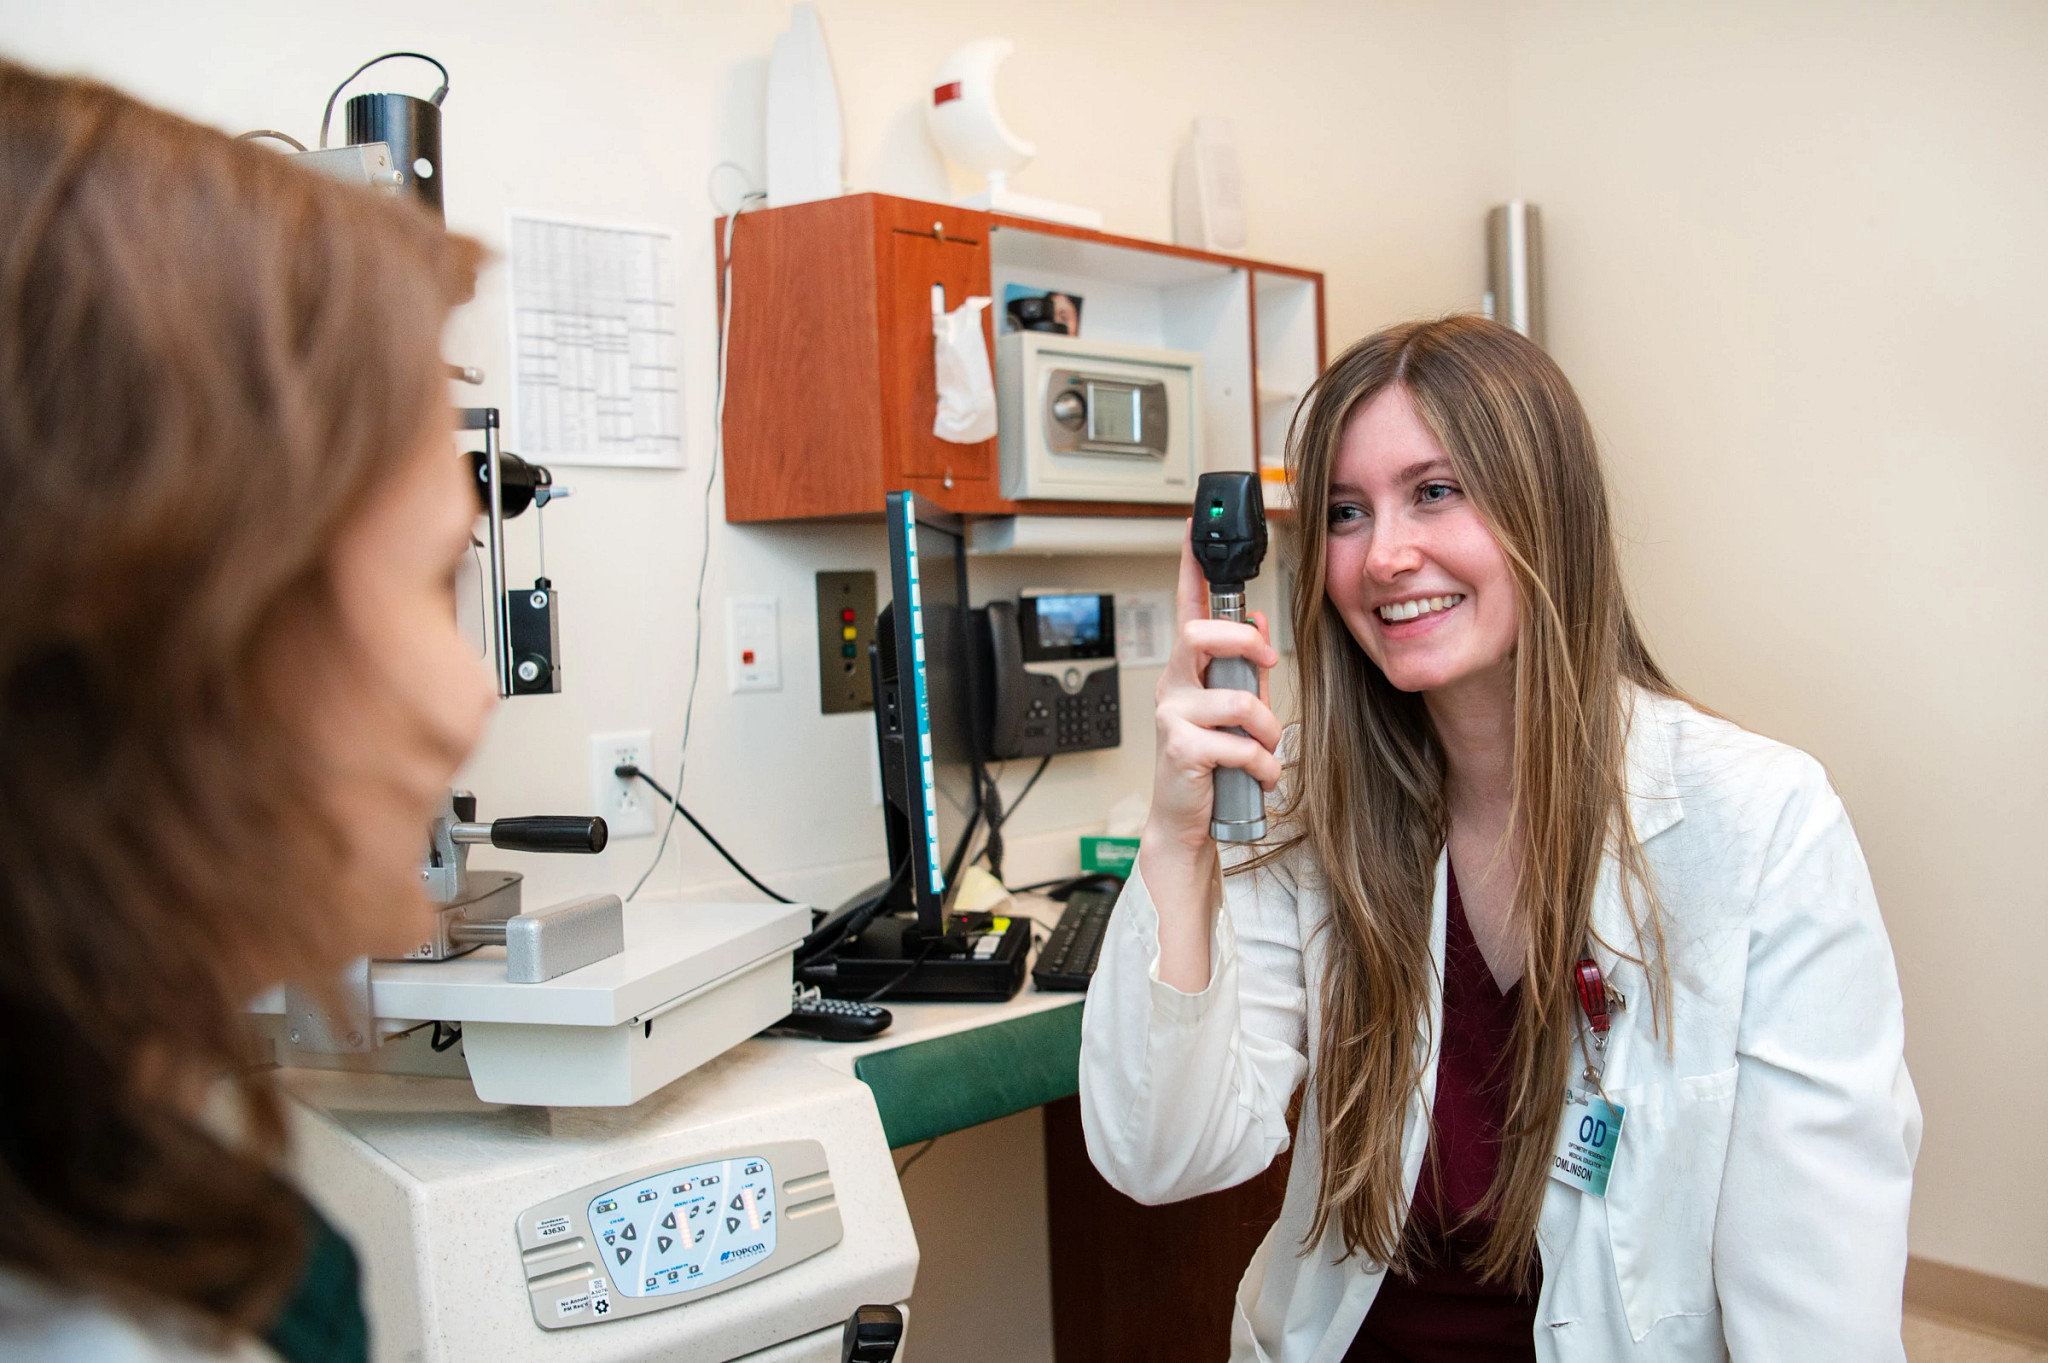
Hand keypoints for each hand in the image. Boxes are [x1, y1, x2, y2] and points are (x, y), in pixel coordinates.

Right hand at [1144, 533, 1282, 854]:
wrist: (1187, 821)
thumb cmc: (1211, 765)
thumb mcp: (1236, 711)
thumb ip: (1245, 669)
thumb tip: (1258, 622)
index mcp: (1187, 670)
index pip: (1187, 608)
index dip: (1190, 568)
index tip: (1195, 530)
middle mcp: (1173, 686)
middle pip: (1200, 635)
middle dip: (1244, 644)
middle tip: (1267, 664)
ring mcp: (1171, 716)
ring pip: (1235, 700)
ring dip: (1266, 730)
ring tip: (1264, 750)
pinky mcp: (1180, 749)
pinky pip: (1239, 745)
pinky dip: (1262, 766)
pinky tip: (1256, 776)